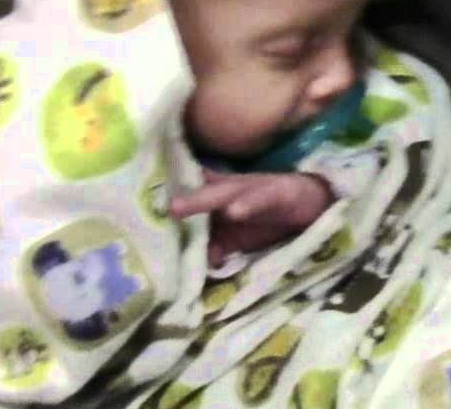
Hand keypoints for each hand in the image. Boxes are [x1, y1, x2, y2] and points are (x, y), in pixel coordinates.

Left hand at [169, 169, 334, 265]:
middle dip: (177, 199)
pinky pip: (259, 198)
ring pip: (222, 192)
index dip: (167, 200)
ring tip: (180, 207)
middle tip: (154, 207)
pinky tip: (234, 211)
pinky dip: (246, 204)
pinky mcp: (277, 191)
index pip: (190, 196)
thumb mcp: (240, 236)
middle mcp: (231, 188)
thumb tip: (201, 262)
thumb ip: (218, 246)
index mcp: (219, 197)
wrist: (312, 203)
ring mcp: (252, 188)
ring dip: (201, 199)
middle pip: (200, 192)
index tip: (138, 208)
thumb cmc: (270, 216)